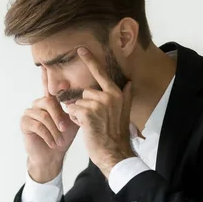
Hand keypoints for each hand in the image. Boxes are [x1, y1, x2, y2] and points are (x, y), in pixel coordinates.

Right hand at [21, 68, 78, 181]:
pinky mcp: (24, 123)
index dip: (46, 76)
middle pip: (49, 102)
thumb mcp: (73, 122)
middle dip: (59, 117)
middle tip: (65, 129)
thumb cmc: (62, 138)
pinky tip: (52, 143)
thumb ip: (77, 109)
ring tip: (60, 140)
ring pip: (44, 116)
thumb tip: (88, 97)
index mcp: (49, 102)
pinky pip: (37, 125)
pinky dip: (47, 135)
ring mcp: (29, 113)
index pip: (48, 86)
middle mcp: (38, 104)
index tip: (45, 65)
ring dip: (54, 130)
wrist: (52, 157)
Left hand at [67, 47, 135, 177]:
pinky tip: (86, 128)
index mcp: (117, 94)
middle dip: (85, 105)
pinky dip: (76, 120)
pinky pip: (73, 110)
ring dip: (80, 114)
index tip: (80, 49)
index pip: (101, 73)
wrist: (114, 152)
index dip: (90, 60)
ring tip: (91, 125)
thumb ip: (125, 95)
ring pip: (78, 102)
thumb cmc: (116, 134)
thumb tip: (129, 81)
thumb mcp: (124, 112)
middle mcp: (109, 96)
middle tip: (95, 120)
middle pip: (85, 92)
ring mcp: (98, 104)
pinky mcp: (88, 113)